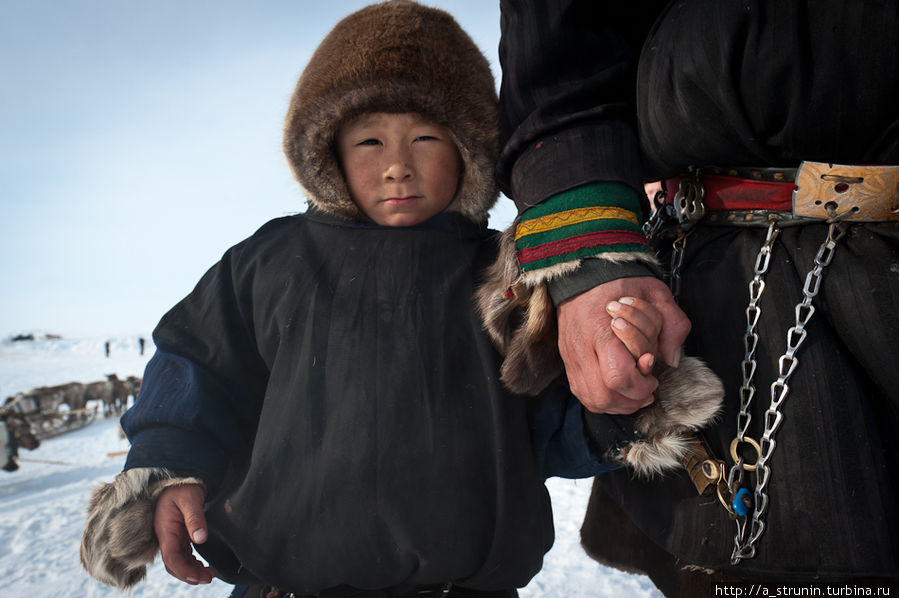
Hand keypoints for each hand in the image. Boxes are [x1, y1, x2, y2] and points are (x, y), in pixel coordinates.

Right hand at [154, 483, 215, 584]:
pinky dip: (191, 563)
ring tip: (209, 575)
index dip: (184, 570)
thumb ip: (195, 519)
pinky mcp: (177, 536)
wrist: (179, 479)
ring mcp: (171, 537)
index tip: (199, 576)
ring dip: (191, 571)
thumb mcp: (190, 499)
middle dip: (190, 575)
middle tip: (209, 578)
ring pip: (178, 561)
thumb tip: (200, 539)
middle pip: (174, 564)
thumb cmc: (182, 487)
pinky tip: (201, 566)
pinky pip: (182, 555)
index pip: (171, 558)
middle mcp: (166, 537)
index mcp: (165, 530)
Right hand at [556, 276, 690, 413]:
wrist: (584, 273)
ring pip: (590, 399)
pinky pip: (581, 393)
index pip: (618, 376)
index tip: (652, 377)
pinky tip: (617, 389)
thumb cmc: (620, 283)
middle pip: (602, 395)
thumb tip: (672, 359)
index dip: (640, 386)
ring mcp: (571, 356)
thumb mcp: (656, 293)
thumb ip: (673, 324)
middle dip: (630, 400)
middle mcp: (582, 347)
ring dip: (616, 404)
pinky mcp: (568, 360)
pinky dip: (602, 398)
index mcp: (603, 329)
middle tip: (646, 390)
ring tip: (633, 392)